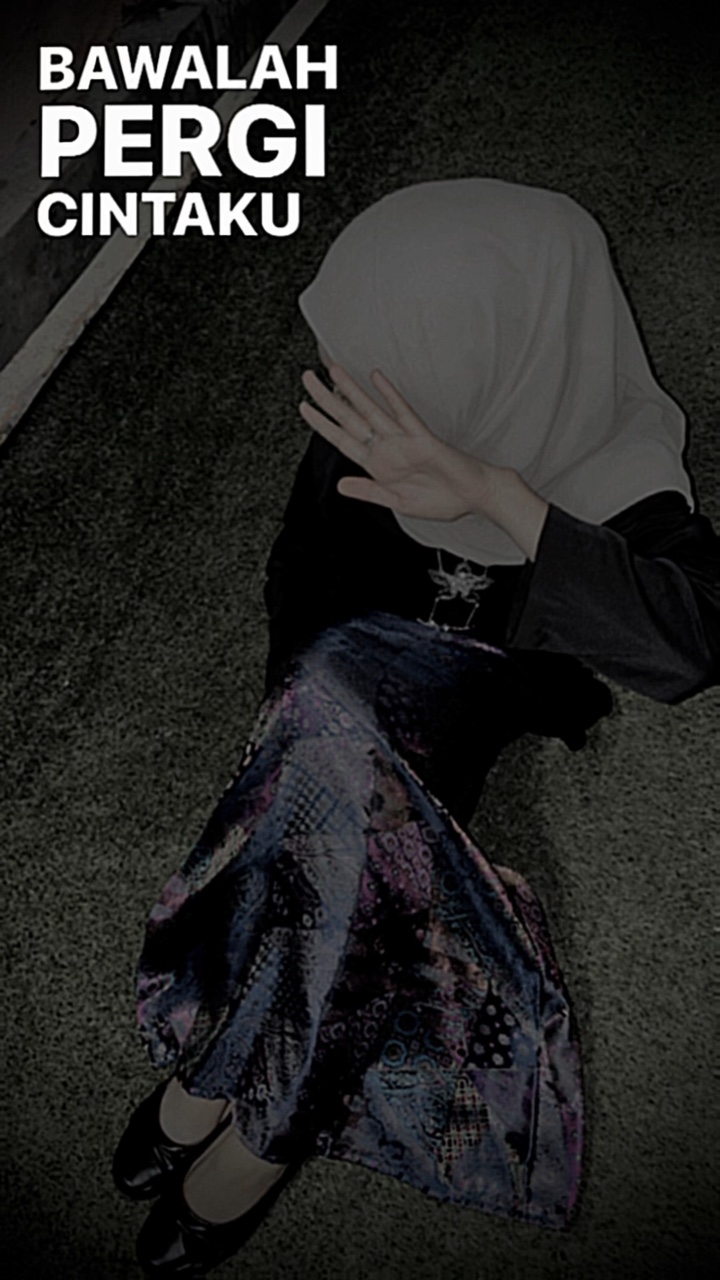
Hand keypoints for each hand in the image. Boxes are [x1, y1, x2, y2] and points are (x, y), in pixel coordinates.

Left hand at [299, 363, 549, 559]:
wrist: (474, 496)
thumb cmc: (442, 500)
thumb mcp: (398, 503)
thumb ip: (369, 492)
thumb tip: (340, 486)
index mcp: (378, 465)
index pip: (342, 440)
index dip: (322, 424)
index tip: (303, 408)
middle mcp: (387, 448)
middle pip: (350, 419)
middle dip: (326, 399)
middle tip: (306, 378)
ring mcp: (403, 440)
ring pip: (371, 410)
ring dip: (351, 390)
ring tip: (332, 371)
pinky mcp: (423, 438)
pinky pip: (403, 413)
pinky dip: (390, 395)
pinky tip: (376, 378)